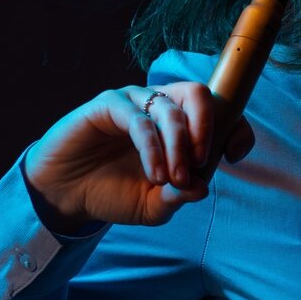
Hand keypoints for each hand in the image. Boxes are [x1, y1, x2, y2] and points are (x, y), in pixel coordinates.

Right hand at [23, 81, 254, 232]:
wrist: (65, 195)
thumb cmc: (112, 192)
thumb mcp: (153, 205)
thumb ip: (178, 197)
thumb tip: (202, 187)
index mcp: (177, 124)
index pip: (218, 110)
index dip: (235, 126)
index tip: (234, 155)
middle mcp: (158, 105)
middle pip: (198, 94)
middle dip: (206, 128)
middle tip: (200, 163)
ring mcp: (133, 102)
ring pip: (170, 109)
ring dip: (178, 146)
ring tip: (171, 179)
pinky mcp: (108, 104)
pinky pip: (139, 120)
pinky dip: (152, 148)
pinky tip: (153, 174)